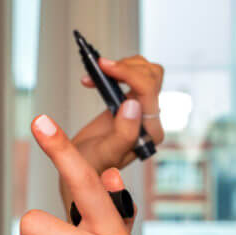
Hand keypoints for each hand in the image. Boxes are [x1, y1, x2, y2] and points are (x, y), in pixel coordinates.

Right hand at [62, 55, 165, 208]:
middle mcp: (150, 120)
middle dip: (127, 66)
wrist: (82, 169)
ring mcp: (142, 111)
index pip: (147, 90)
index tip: (103, 66)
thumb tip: (134, 104)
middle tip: (100, 67)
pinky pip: (132, 77)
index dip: (127, 73)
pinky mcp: (131, 104)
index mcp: (150, 132)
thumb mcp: (105, 154)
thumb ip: (123, 133)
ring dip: (122, 65)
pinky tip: (93, 80)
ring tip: (97, 72)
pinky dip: (115, 71)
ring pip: (146, 71)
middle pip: (152, 75)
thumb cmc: (93, 167)